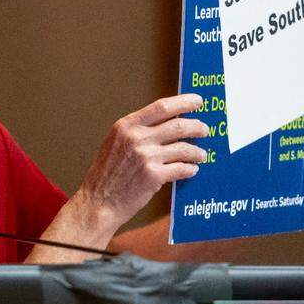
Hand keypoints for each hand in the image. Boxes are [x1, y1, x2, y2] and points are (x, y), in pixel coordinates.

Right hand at [74, 94, 208, 235]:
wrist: (98, 202)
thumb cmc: (106, 174)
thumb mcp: (116, 142)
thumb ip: (137, 131)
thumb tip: (168, 123)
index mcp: (126, 125)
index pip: (161, 107)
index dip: (183, 102)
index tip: (197, 101)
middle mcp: (137, 138)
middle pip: (178, 125)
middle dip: (197, 126)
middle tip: (204, 130)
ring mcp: (146, 157)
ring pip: (184, 148)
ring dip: (197, 152)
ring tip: (201, 155)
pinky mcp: (154, 176)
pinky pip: (181, 168)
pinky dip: (190, 169)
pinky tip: (192, 170)